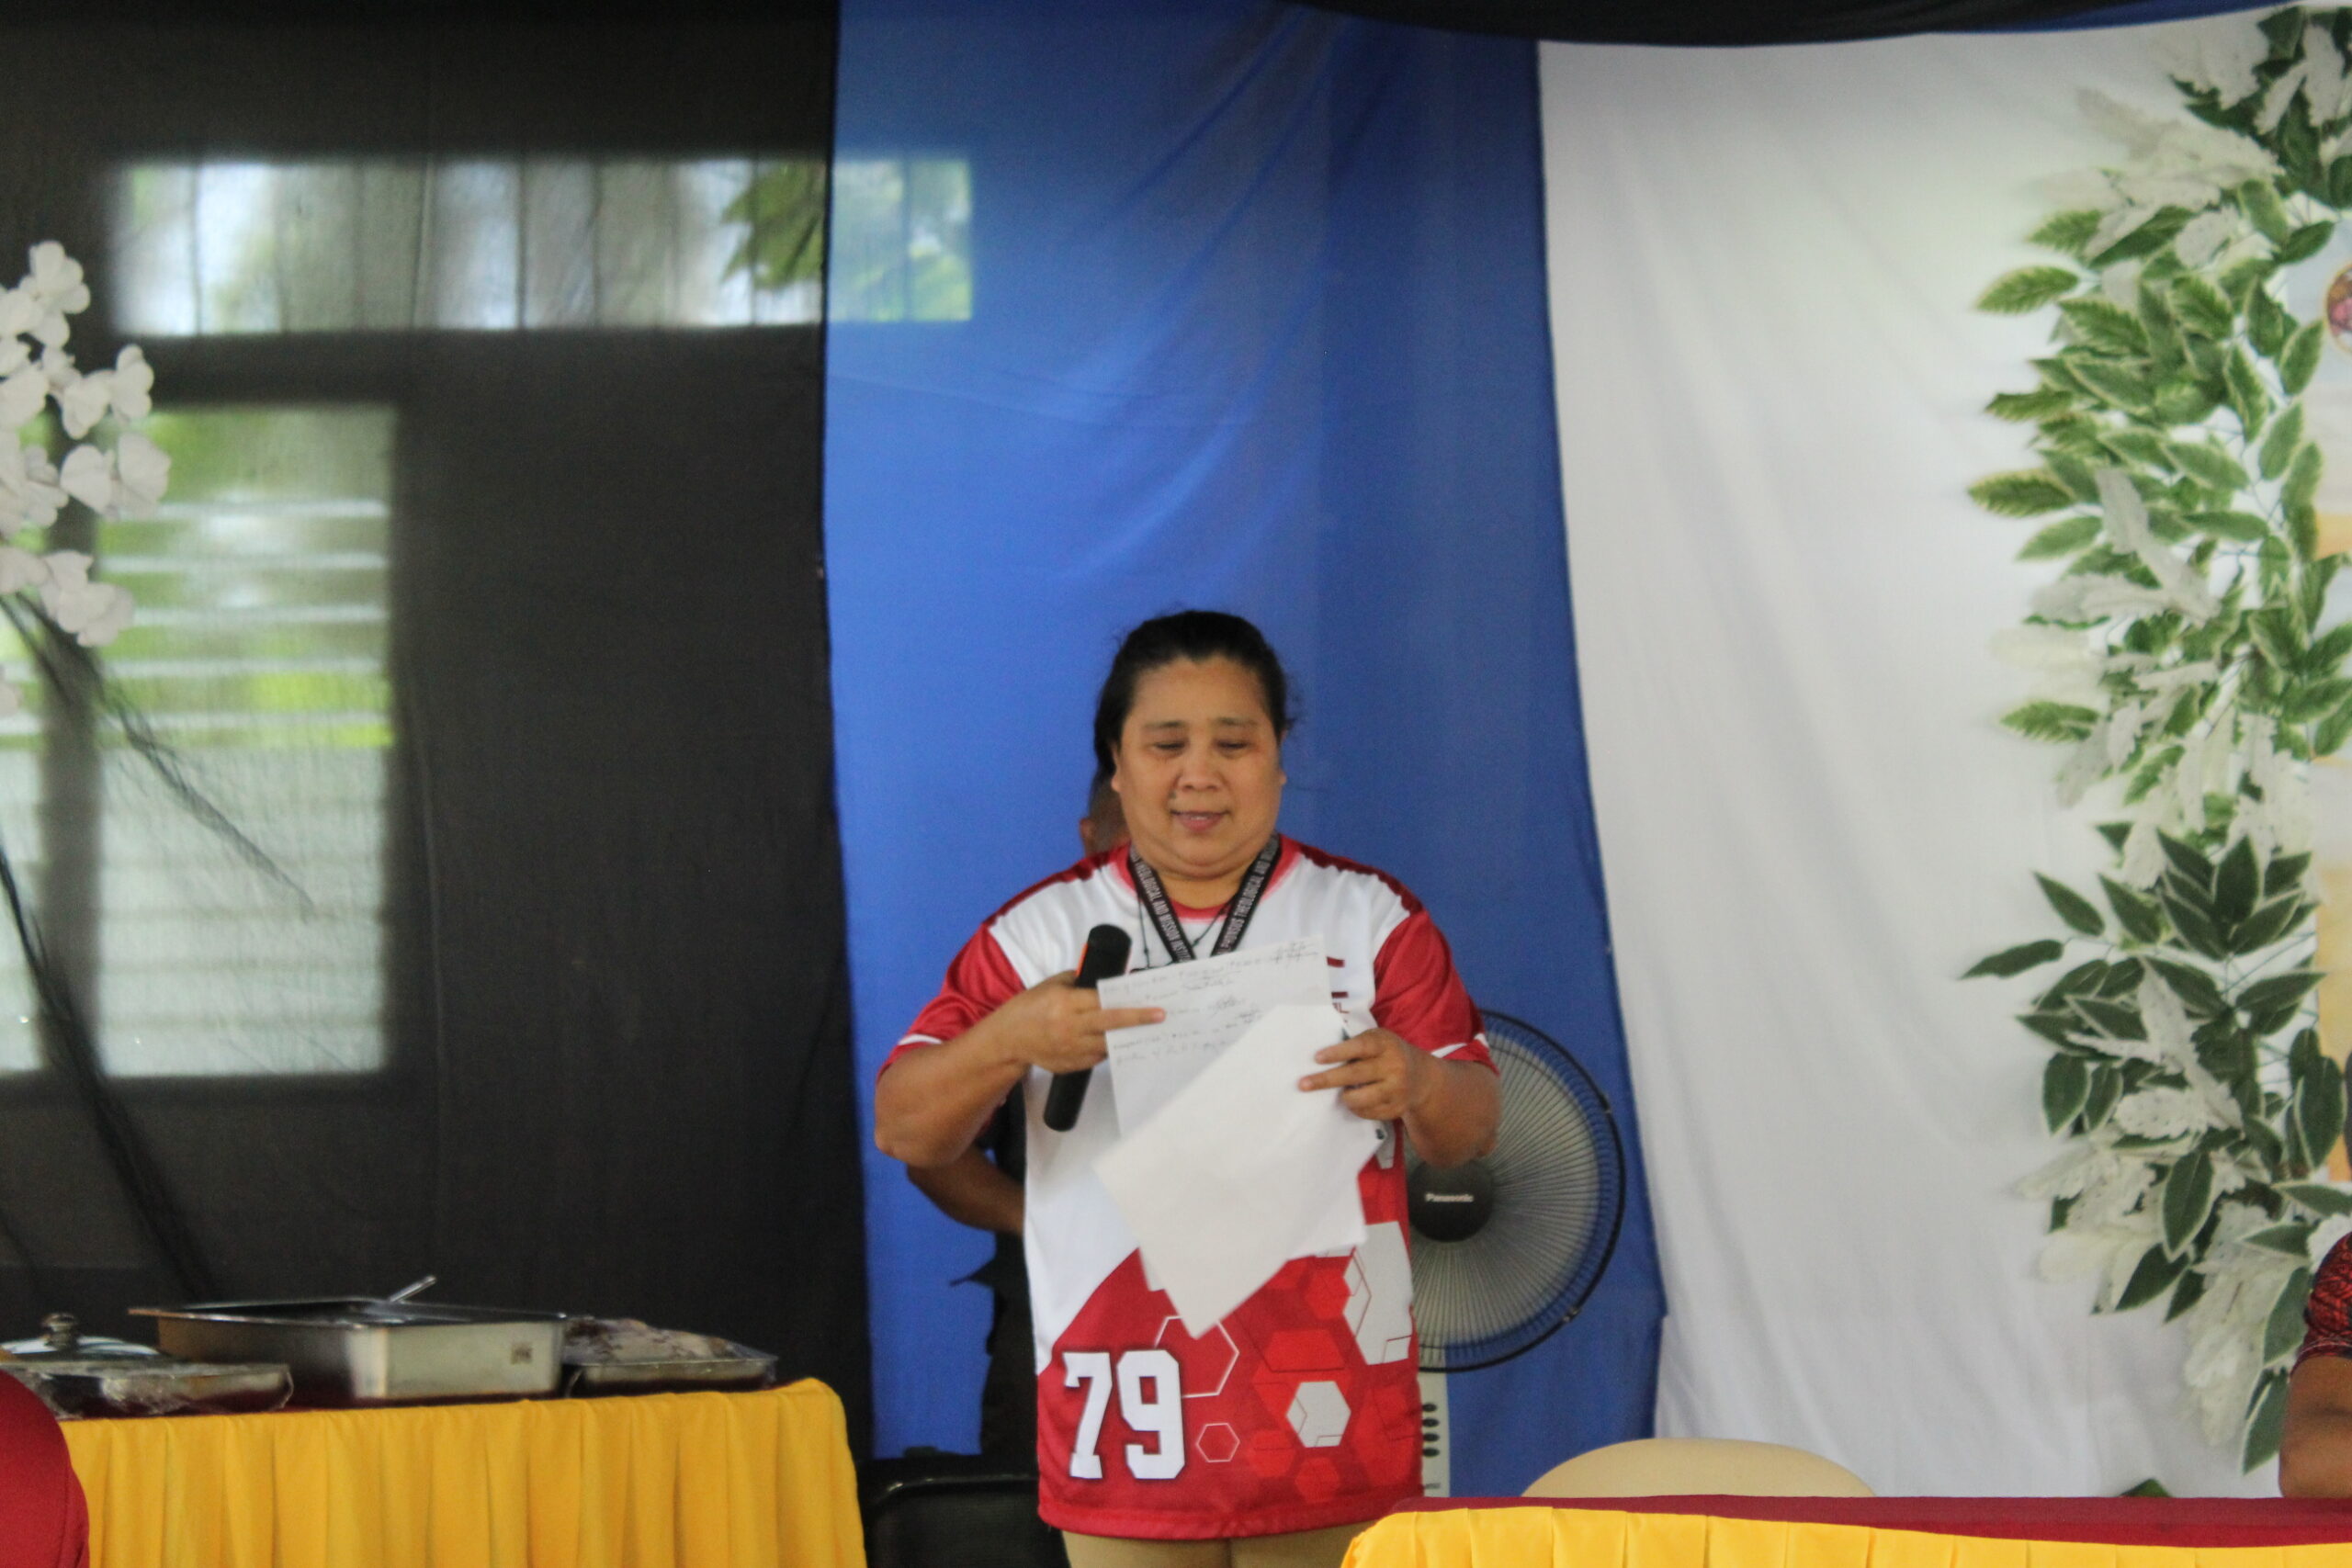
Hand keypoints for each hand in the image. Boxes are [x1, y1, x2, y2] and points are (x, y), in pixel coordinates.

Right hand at [993, 972, 1163, 1075]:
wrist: (1009, 1039)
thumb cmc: (1030, 1006)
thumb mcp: (1051, 985)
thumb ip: (1078, 982)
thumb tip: (1108, 982)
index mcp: (1065, 1003)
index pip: (1103, 1002)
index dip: (1128, 1003)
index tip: (1150, 1003)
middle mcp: (1070, 1027)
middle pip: (1111, 1024)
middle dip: (1138, 1020)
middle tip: (1160, 1017)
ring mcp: (1071, 1049)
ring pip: (1107, 1044)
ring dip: (1125, 1037)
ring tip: (1143, 1031)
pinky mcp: (1071, 1065)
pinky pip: (1097, 1057)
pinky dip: (1106, 1048)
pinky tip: (1112, 1040)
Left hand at [1300, 1028, 1427, 1121]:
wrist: (1422, 1077)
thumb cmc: (1388, 1053)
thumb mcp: (1378, 1039)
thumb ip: (1357, 1043)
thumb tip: (1321, 1056)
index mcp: (1386, 1045)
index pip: (1360, 1047)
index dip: (1338, 1053)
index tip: (1317, 1058)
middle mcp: (1394, 1066)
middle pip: (1356, 1075)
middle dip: (1327, 1080)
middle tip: (1303, 1084)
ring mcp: (1397, 1090)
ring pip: (1361, 1099)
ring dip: (1345, 1097)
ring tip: (1341, 1094)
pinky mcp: (1397, 1109)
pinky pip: (1367, 1112)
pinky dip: (1356, 1107)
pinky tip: (1357, 1099)